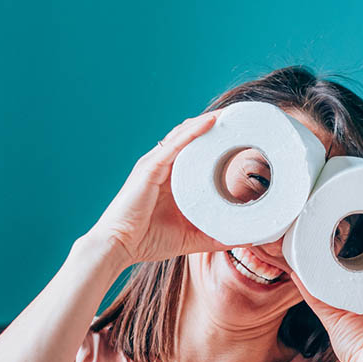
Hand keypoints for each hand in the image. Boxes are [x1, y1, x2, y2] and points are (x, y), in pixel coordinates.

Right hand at [88, 112, 230, 264]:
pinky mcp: (149, 168)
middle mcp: (162, 166)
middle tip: (239, 118)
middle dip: (214, 125)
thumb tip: (244, 239)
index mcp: (170, 178)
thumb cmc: (147, 240)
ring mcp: (154, 164)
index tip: (240, 133)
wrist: (118, 246)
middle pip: (190, 137)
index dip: (214, 138)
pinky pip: (174, 145)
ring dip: (207, 122)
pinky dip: (193, 132)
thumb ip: (214, 235)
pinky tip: (211, 121)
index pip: (194, 150)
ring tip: (231, 113)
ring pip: (183, 134)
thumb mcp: (189, 236)